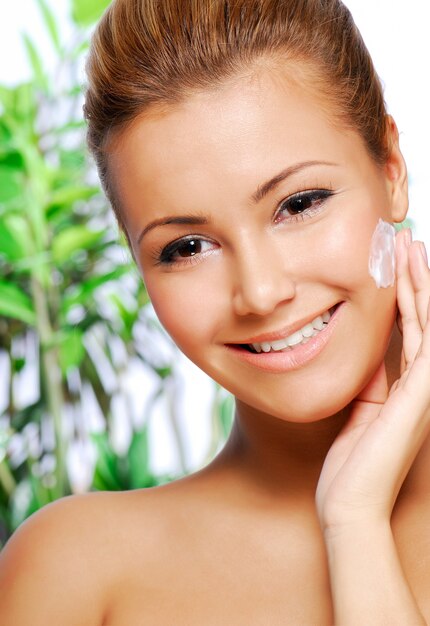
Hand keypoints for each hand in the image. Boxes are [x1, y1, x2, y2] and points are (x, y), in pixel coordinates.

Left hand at [316, 229, 429, 532]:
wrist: (350, 505)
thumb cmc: (351, 467)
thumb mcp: (359, 414)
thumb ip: (370, 384)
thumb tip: (370, 358)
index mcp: (406, 388)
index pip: (409, 330)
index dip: (404, 294)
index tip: (395, 262)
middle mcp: (422, 385)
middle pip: (423, 319)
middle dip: (416, 279)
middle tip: (408, 242)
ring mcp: (425, 389)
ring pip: (428, 323)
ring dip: (421, 284)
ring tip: (413, 248)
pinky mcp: (420, 395)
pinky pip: (427, 343)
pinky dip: (425, 312)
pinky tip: (422, 284)